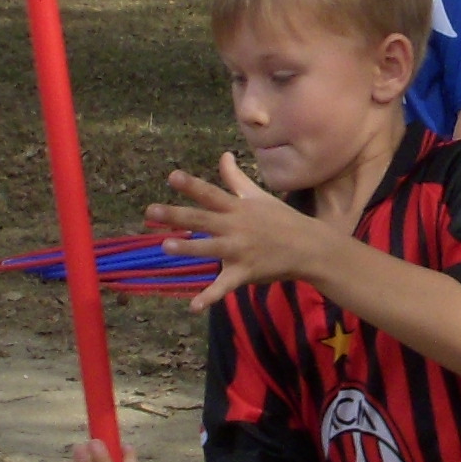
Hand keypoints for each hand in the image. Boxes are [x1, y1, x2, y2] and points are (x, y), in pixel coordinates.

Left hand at [148, 155, 324, 310]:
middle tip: (151, 212)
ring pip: (210, 250)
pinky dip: (210, 297)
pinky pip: (225, 286)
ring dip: (188, 248)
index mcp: (237, 208)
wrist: (309, 247)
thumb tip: (223, 154)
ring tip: (166, 246)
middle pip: (203, 220)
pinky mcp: (245, 273)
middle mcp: (236, 227)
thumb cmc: (281, 219)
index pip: (211, 194)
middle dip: (177, 216)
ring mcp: (240, 251)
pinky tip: (194, 306)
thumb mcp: (258, 196)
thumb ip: (235, 178)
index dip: (192, 186)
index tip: (172, 177)